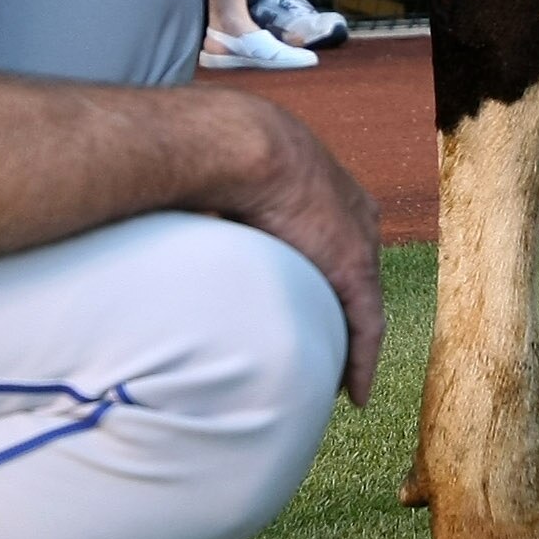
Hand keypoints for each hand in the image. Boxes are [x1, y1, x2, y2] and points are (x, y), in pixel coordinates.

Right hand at [206, 92, 386, 404]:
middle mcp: (352, 215)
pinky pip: (366, 326)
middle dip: (343, 318)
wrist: (239, 145)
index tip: (310, 311)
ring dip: (351, 347)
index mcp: (323, 190)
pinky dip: (360, 362)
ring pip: (363, 308)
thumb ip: (214, 211)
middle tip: (324, 358)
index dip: (325, 282)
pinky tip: (354, 394)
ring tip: (335, 383)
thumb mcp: (223, 186)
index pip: (336, 246)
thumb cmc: (216, 156)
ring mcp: (358, 242)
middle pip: (356, 280)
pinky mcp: (354, 269)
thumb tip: (172, 223)